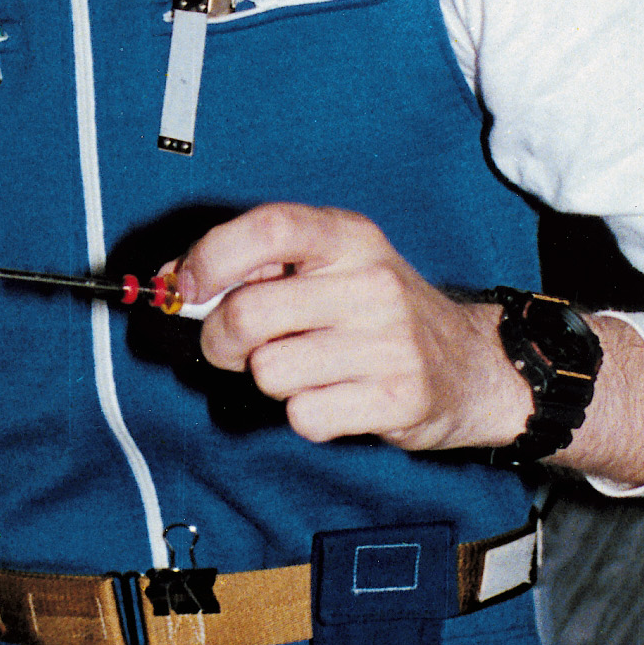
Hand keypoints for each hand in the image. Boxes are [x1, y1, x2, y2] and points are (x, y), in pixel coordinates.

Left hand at [166, 204, 643, 481]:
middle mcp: (371, 282)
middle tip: (237, 349)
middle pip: (248, 315)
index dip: (212, 256)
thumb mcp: (329, 268)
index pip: (270, 227)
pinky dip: (307, 416)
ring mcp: (389, 341)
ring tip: (310, 371)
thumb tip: (171, 280)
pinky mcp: (399, 397)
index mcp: (348, 237)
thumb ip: (255, 266)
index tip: (183, 285)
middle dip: (220, 341)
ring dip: (272, 382)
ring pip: (269, 373)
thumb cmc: (376, 315)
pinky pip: (304, 417)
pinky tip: (338, 399)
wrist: (472, 365)